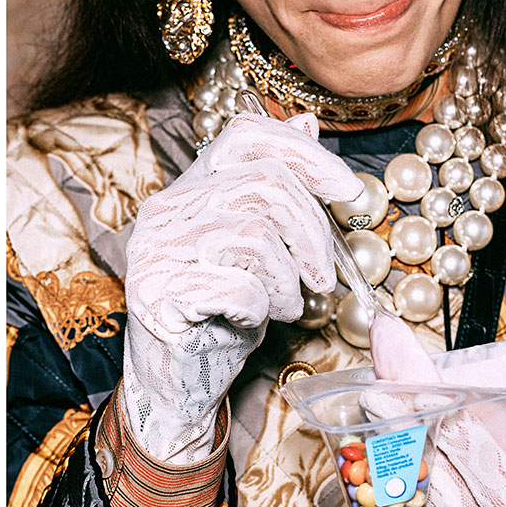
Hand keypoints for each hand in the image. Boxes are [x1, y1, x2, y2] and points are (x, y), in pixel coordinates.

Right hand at [121, 111, 361, 461]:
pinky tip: (255, 320)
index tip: (349, 192)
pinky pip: (239, 287)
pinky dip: (263, 307)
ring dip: (288, 279)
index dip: (306, 155)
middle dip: (312, 231)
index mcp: (190, 188)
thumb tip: (307, 124)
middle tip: (323, 275)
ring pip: (255, 236)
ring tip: (287, 304)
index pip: (246, 135)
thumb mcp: (260, 245)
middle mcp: (166, 209)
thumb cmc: (224, 311)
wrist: (179, 381)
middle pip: (263, 184)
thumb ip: (275, 189)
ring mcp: (155, 250)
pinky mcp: (156, 294)